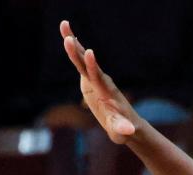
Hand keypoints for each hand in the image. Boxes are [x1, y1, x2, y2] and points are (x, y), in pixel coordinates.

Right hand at [59, 20, 140, 143]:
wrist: (126, 124)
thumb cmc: (124, 130)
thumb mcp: (122, 131)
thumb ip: (122, 128)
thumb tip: (128, 131)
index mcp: (106, 92)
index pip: (98, 77)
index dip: (93, 66)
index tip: (90, 52)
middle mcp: (101, 82)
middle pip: (87, 64)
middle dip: (78, 52)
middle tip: (69, 37)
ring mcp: (95, 80)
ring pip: (82, 59)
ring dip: (73, 43)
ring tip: (64, 24)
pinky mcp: (90, 80)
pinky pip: (80, 63)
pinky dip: (74, 51)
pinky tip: (68, 37)